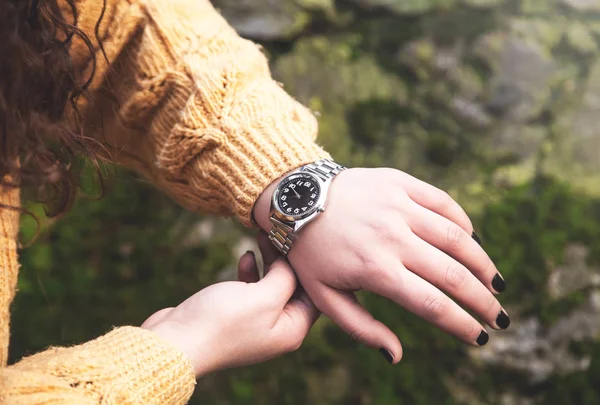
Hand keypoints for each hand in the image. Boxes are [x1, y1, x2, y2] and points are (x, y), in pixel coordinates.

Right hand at [142, 233, 319, 376]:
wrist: (176, 341)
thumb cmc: (223, 321)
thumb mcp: (265, 297)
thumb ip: (286, 278)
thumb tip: (292, 264)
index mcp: (292, 330)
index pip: (316, 294)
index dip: (310, 267)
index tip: (303, 241)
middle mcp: (278, 329)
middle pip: (294, 288)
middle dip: (289, 260)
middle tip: (281, 233)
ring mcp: (256, 323)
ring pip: (273, 285)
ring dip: (270, 262)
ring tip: (262, 238)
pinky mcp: (236, 316)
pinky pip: (253, 290)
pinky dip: (252, 272)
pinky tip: (245, 258)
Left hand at [254, 167, 506, 362]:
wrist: (297, 198)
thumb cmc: (310, 252)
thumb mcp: (324, 296)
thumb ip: (361, 328)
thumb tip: (396, 356)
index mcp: (375, 269)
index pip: (432, 304)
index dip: (462, 324)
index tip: (479, 338)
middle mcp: (392, 237)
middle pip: (453, 274)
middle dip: (483, 301)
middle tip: (498, 316)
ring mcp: (399, 206)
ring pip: (457, 238)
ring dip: (483, 264)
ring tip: (496, 283)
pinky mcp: (401, 182)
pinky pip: (444, 203)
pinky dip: (464, 224)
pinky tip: (471, 241)